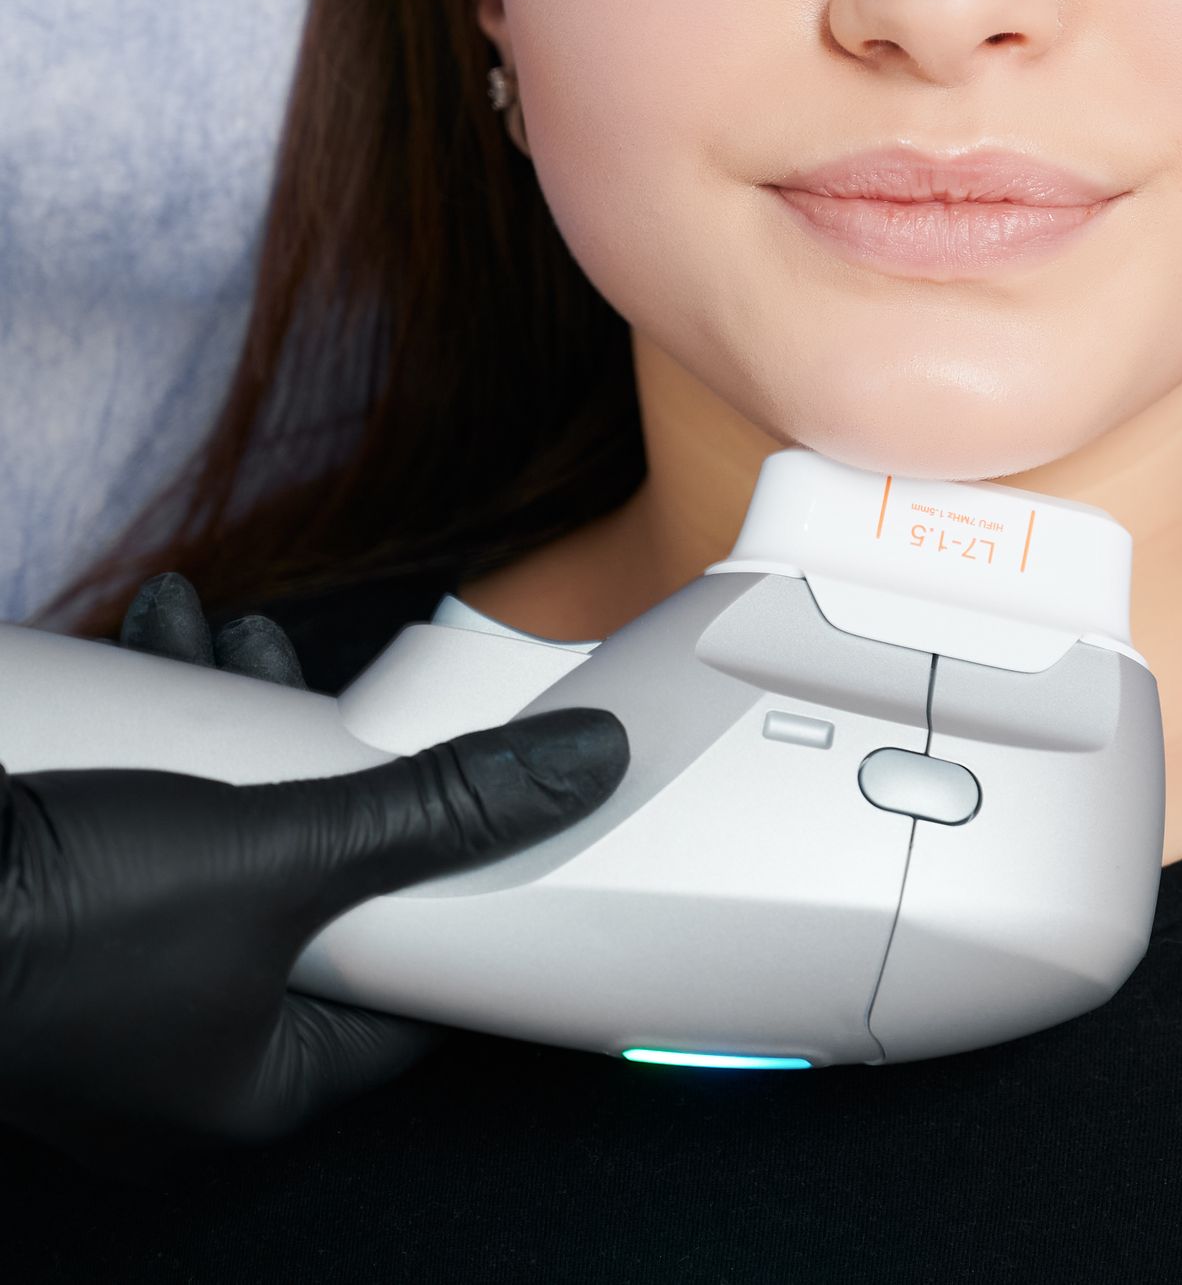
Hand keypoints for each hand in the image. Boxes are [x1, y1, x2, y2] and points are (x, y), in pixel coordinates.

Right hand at [0, 575, 627, 1166]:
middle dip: (325, 763)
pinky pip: (148, 824)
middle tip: (335, 684)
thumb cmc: (67, 923)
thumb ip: (438, 806)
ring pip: (227, 839)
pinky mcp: (63, 921)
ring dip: (233, 723)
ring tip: (230, 637)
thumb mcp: (286, 850)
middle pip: (318, 890)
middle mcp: (189, 1054)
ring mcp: (117, 992)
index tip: (502, 803)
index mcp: (259, 1085)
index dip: (465, 889)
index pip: (412, 990)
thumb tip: (577, 769)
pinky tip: (160, 641)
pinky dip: (161, 734)